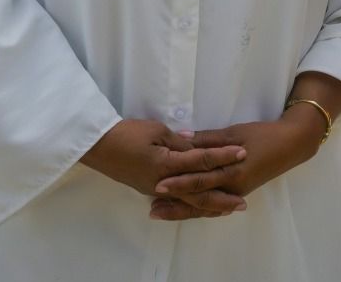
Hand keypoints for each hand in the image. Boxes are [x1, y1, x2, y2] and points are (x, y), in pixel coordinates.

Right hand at [81, 118, 246, 216]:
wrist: (98, 146)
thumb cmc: (126, 133)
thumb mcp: (156, 130)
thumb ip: (179, 141)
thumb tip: (197, 145)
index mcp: (166, 164)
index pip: (201, 161)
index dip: (223, 156)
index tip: (242, 152)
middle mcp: (163, 183)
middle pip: (198, 193)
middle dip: (222, 198)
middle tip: (242, 203)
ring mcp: (156, 189)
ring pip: (187, 201)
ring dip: (208, 206)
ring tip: (228, 209)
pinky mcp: (150, 190)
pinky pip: (176, 200)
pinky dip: (192, 205)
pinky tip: (201, 206)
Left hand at [150, 115, 321, 219]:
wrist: (290, 144)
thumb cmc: (263, 134)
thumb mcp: (235, 132)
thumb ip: (208, 139)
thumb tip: (182, 139)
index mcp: (232, 170)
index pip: (200, 178)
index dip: (179, 182)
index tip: (158, 184)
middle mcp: (232, 186)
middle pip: (199, 198)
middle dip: (175, 202)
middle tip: (152, 207)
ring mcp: (236, 192)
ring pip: (204, 206)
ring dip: (182, 210)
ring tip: (160, 213)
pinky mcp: (238, 193)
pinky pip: (215, 206)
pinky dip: (198, 210)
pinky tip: (185, 211)